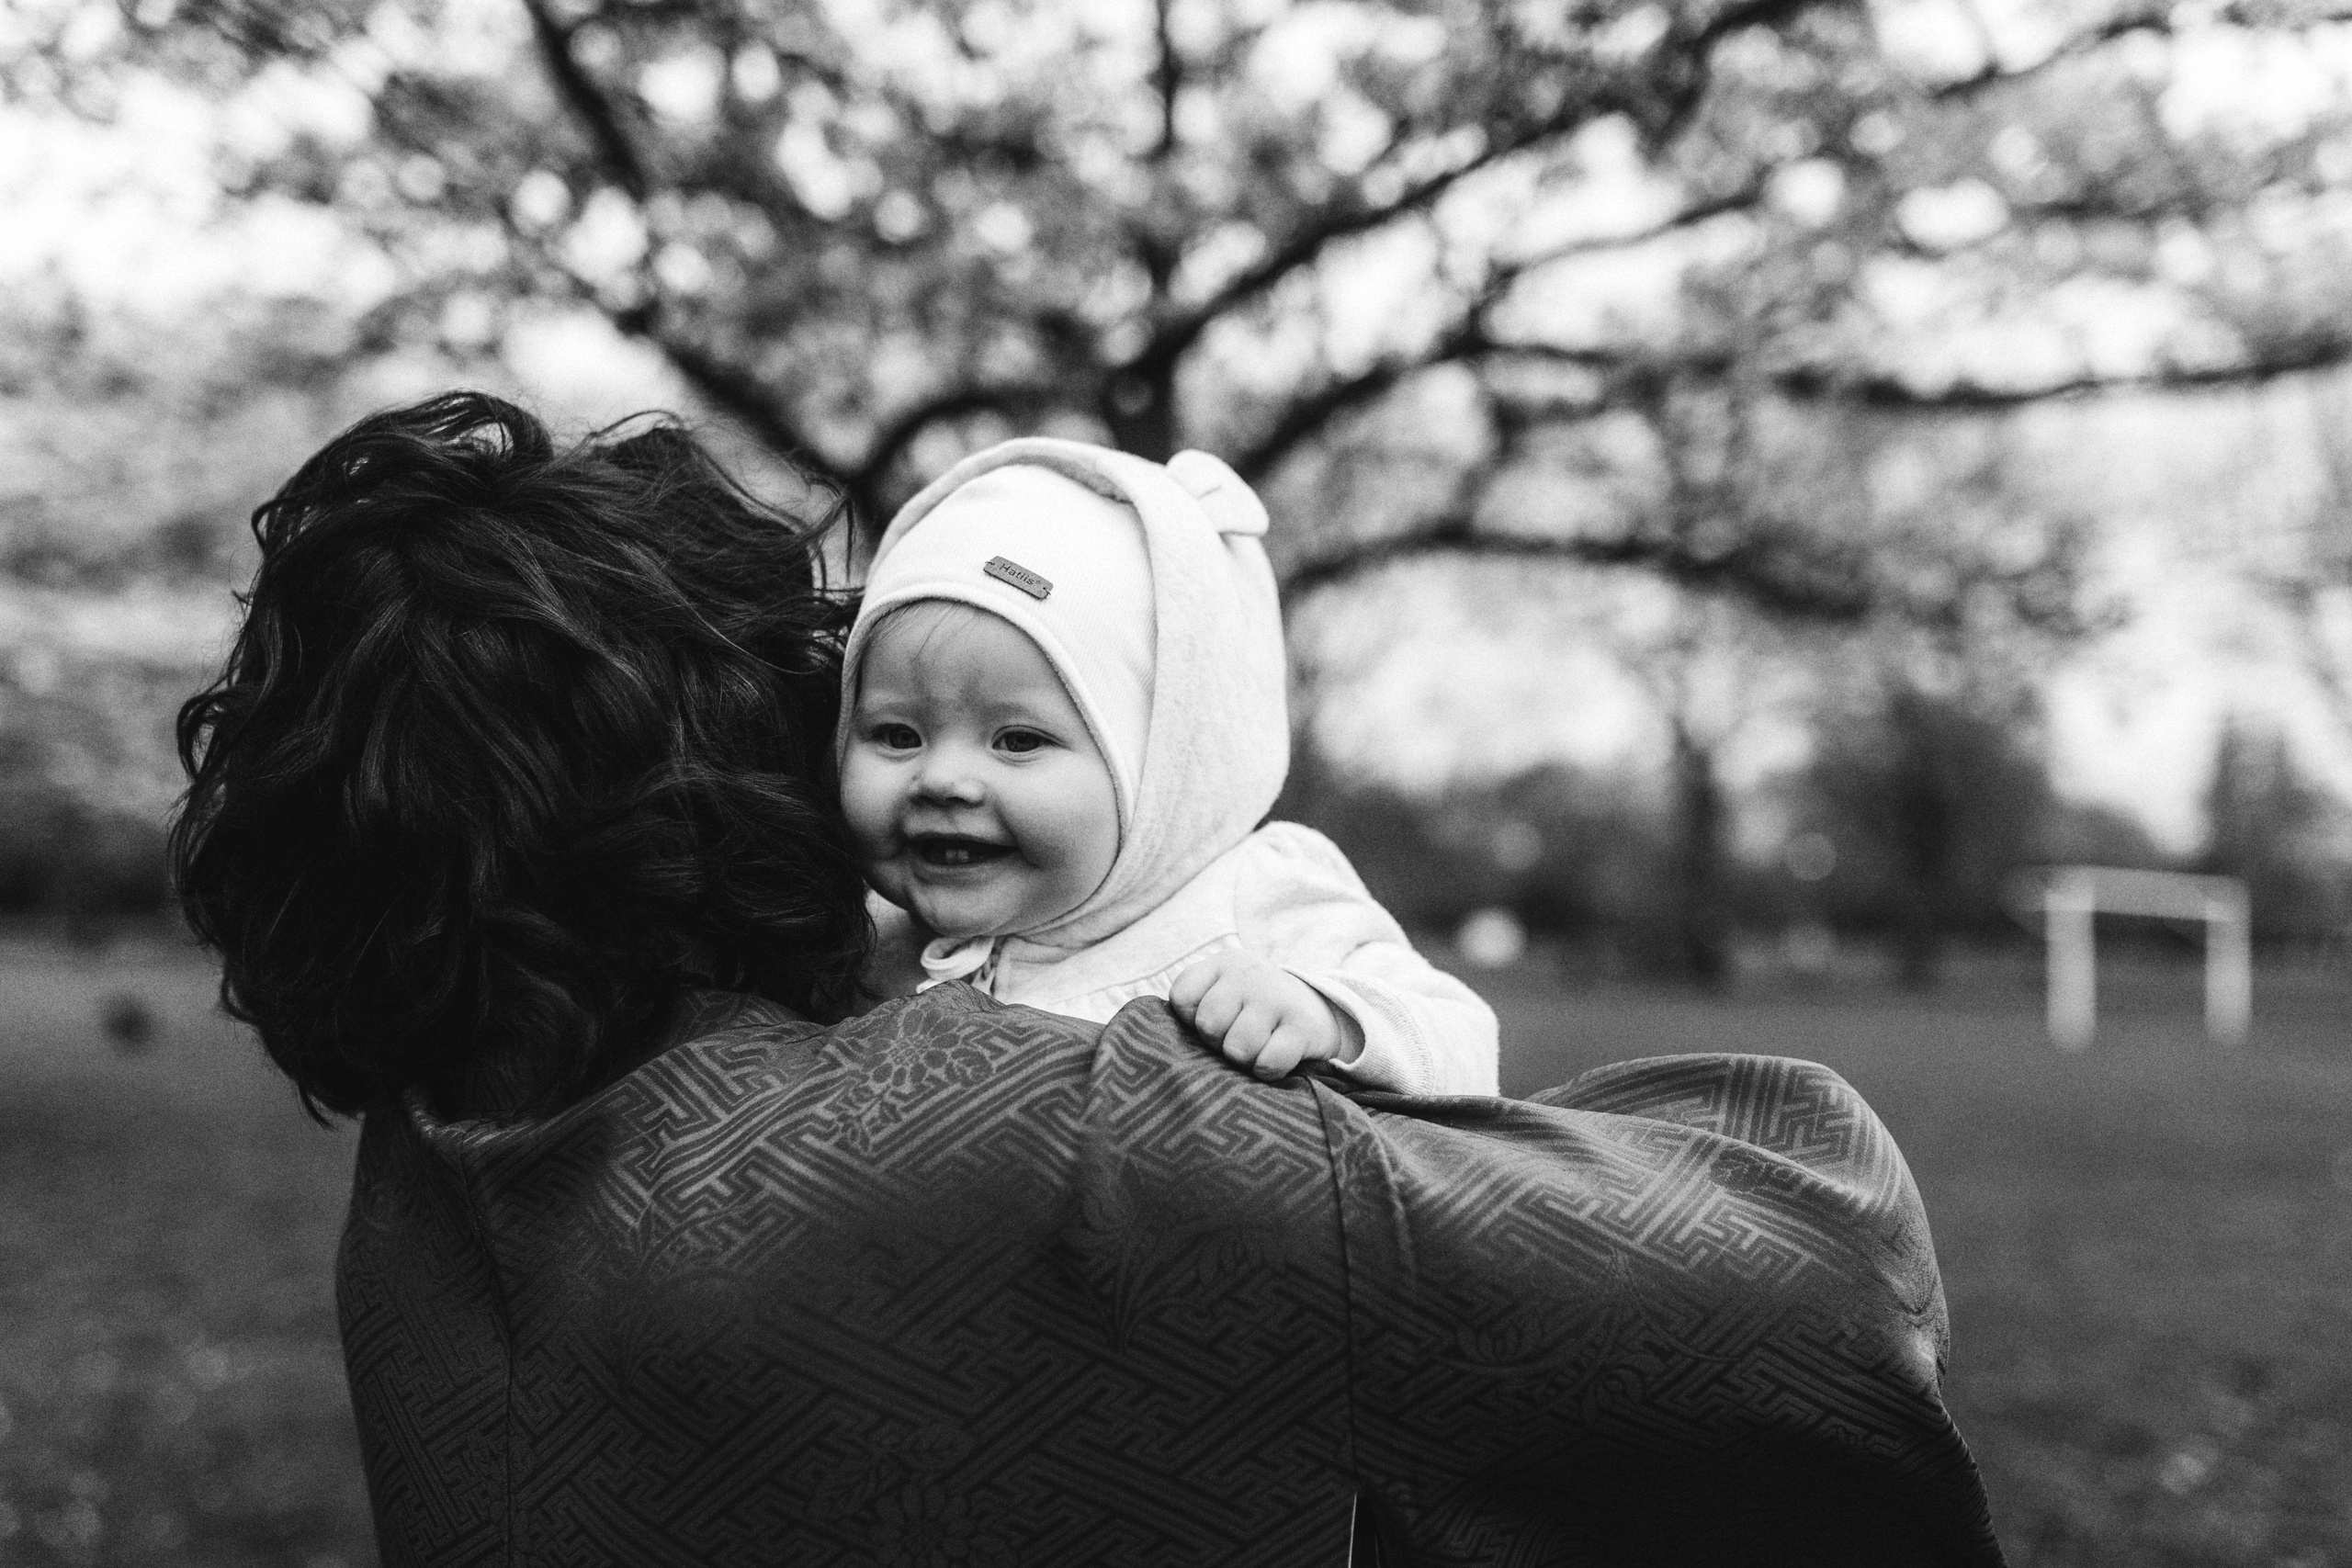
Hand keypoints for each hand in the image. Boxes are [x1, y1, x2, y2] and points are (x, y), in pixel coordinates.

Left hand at [1168, 950, 1350, 1079]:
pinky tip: (1275, 1058)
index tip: (1213, 1023)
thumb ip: (1195, 1006)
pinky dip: (1268, 1071)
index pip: (1182, 998)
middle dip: (1219, 1043)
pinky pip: (1268, 1063)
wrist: (1318, 1009)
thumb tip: (1162, 1044)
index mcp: (1223, 964)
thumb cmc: (1253, 1010)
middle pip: (1209, 1026)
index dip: (1192, 1022)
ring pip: (1238, 1048)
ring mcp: (1278, 998)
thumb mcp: (1224, 992)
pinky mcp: (1303, 1027)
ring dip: (1244, 1060)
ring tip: (1257, 1048)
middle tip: (1237, 1038)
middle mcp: (1249, 974)